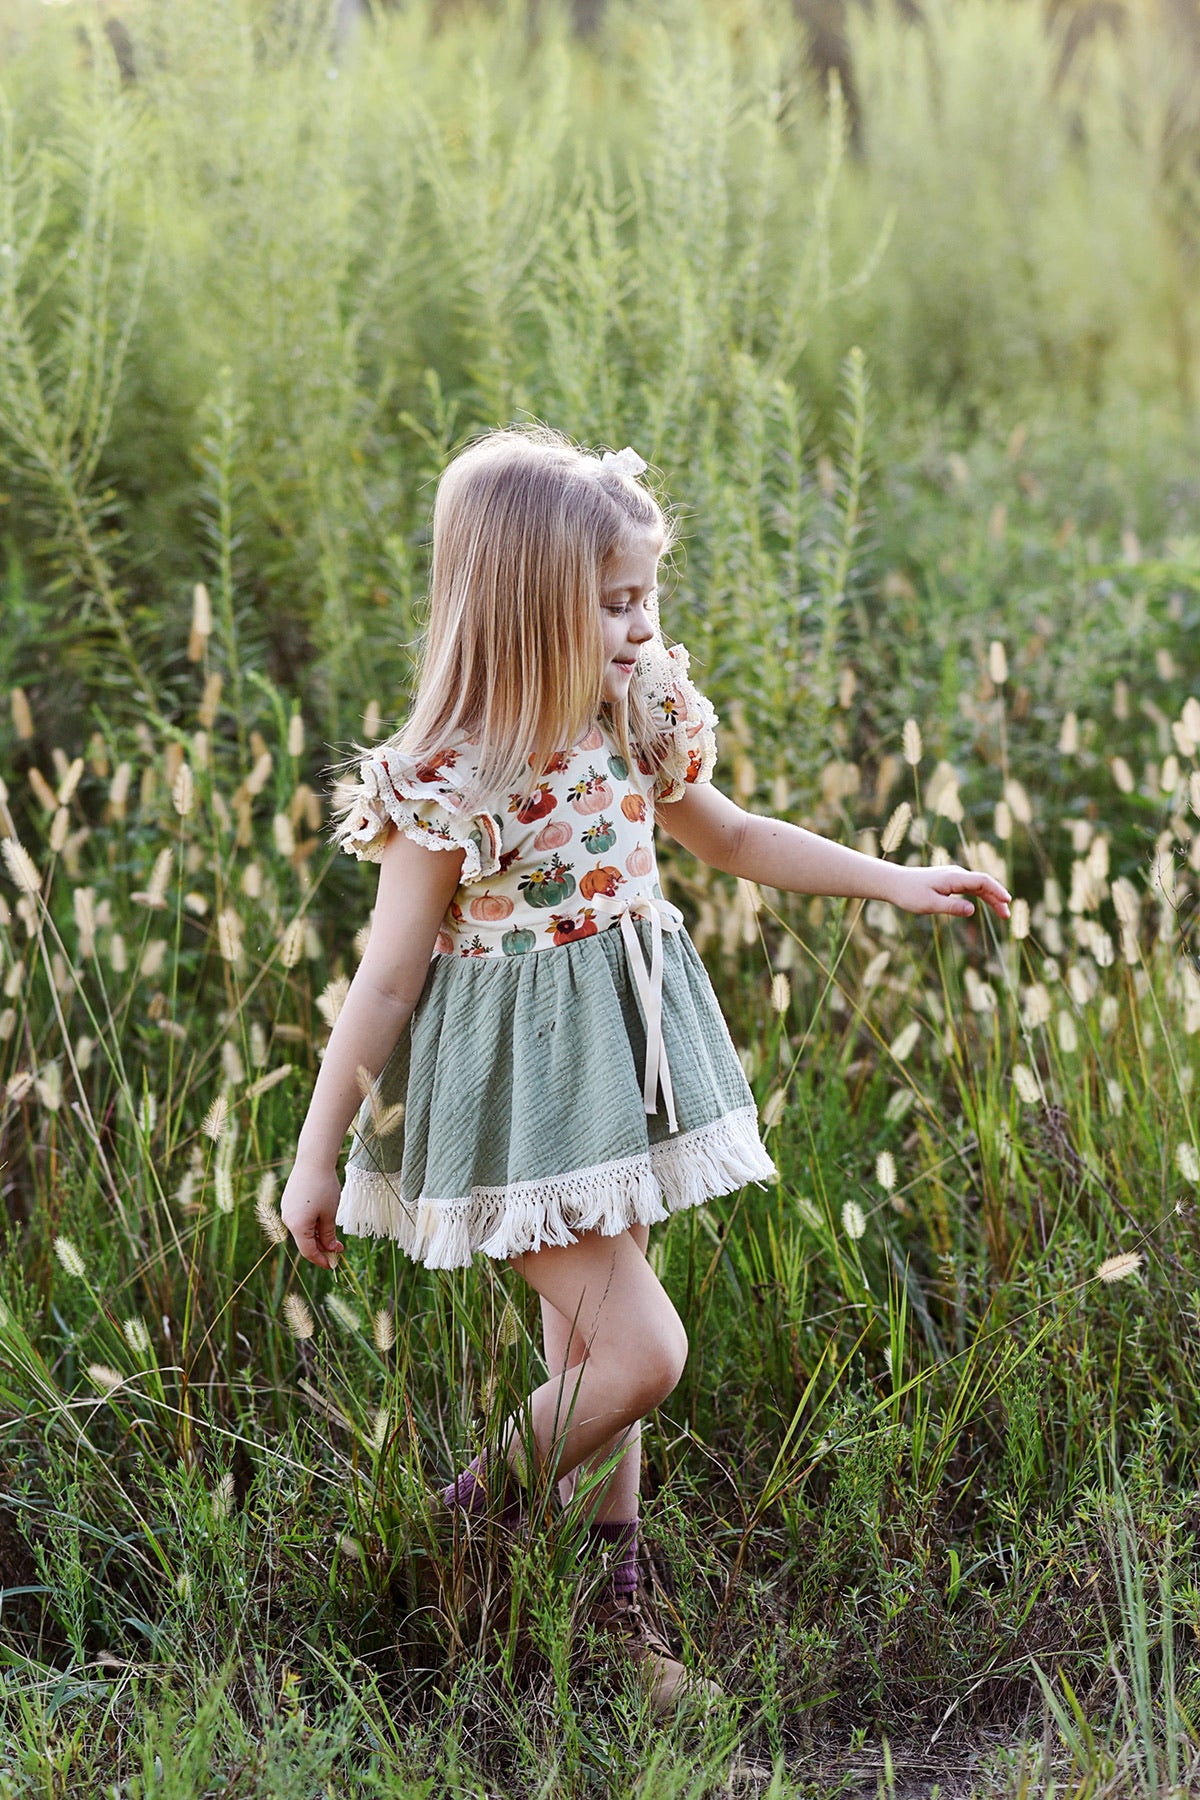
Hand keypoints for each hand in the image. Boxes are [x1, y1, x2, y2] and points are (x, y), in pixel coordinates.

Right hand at [280, 1157, 344, 1269]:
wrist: (313, 1160)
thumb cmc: (324, 1187)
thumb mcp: (330, 1214)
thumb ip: (328, 1235)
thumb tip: (331, 1249)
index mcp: (298, 1227)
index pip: (308, 1252)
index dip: (321, 1260)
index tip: (334, 1264)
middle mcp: (288, 1220)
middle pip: (305, 1242)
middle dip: (322, 1248)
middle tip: (339, 1249)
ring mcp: (287, 1210)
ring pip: (303, 1230)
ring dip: (318, 1236)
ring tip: (334, 1234)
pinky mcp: (289, 1201)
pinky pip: (300, 1219)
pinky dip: (312, 1225)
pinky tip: (324, 1220)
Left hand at [887, 862, 1011, 921]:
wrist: (894, 883)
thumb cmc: (909, 894)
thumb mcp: (929, 905)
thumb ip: (951, 907)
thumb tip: (973, 910)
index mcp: (953, 878)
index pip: (982, 881)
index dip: (997, 890)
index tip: (1007, 901)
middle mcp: (956, 874)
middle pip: (984, 884)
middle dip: (998, 898)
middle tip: (1007, 916)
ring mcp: (953, 876)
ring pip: (978, 886)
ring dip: (991, 898)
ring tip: (1002, 913)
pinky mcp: (949, 881)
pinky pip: (971, 887)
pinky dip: (981, 895)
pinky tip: (987, 904)